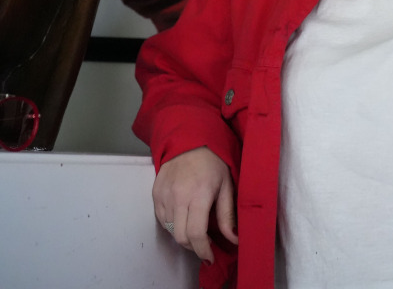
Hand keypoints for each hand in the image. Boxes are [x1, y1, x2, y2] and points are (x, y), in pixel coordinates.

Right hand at [152, 146, 237, 263]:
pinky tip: (183, 215)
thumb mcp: (226, 185)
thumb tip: (234, 239)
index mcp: (199, 194)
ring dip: (182, 235)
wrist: (190, 138)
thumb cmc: (213, 161)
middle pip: (181, 237)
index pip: (196, 234)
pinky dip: (172, 224)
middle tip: (203, 242)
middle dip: (193, 246)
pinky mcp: (155, 192)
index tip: (209, 257)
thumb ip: (227, 215)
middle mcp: (178, 196)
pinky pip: (162, 219)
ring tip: (194, 225)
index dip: (203, 251)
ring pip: (170, 230)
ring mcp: (164, 194)